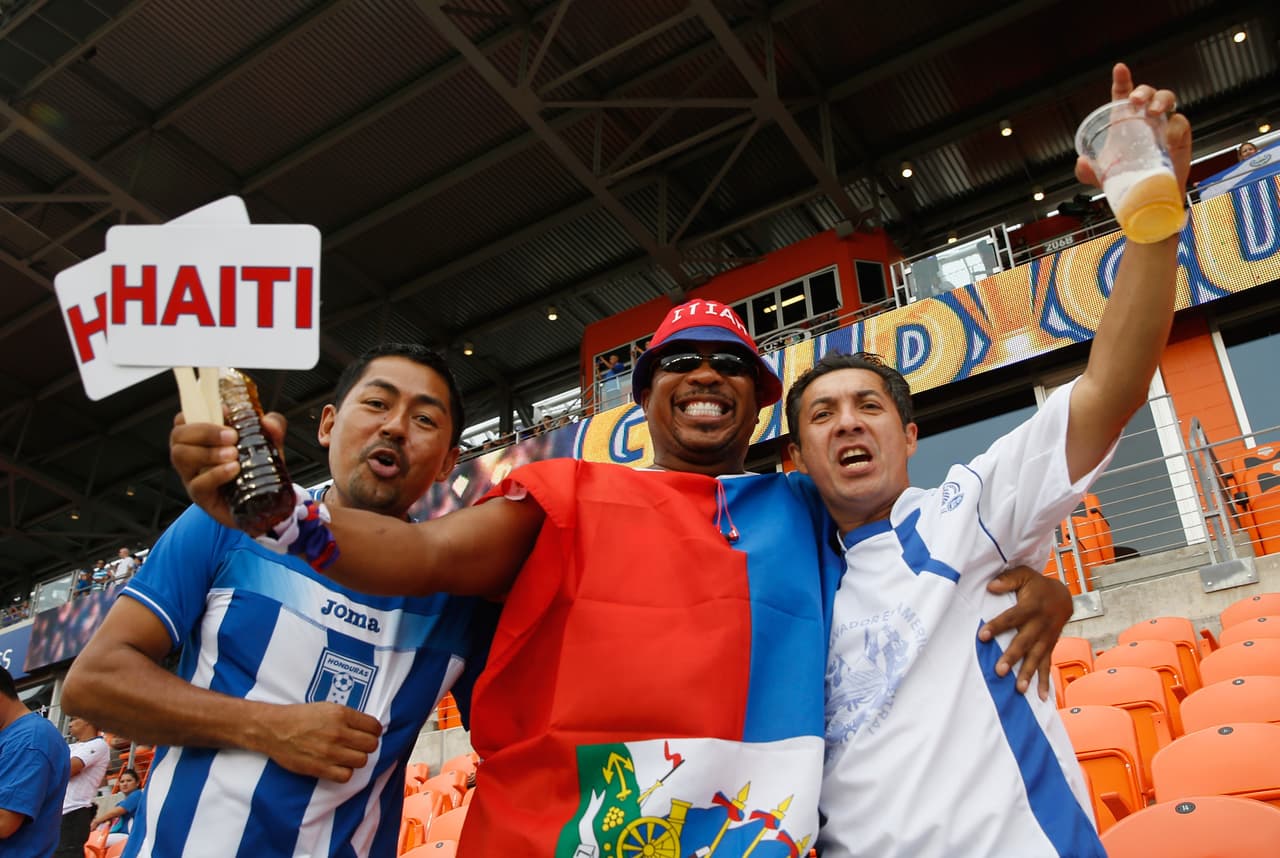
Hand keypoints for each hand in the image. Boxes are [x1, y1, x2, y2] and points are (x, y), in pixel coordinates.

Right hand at [170, 411, 288, 531]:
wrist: (265, 502)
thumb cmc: (257, 469)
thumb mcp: (268, 444)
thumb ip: (273, 429)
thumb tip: (268, 421)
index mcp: (202, 438)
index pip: (184, 419)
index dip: (199, 411)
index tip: (226, 412)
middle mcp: (192, 456)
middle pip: (179, 436)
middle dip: (205, 431)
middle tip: (232, 436)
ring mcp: (193, 477)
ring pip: (181, 457)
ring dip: (208, 452)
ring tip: (233, 455)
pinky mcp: (201, 497)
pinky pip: (198, 484)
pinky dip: (215, 474)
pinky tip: (233, 470)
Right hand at [255, 701, 382, 782]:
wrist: (275, 729)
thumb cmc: (301, 716)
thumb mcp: (328, 707)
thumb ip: (348, 717)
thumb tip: (368, 728)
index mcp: (341, 714)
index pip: (374, 727)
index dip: (374, 731)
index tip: (368, 733)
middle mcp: (338, 733)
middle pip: (371, 745)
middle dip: (367, 745)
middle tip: (358, 745)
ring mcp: (330, 752)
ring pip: (361, 761)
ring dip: (356, 759)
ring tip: (347, 755)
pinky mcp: (320, 768)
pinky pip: (346, 776)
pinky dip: (345, 772)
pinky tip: (338, 766)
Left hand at [980, 566, 1072, 699]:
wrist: (1064, 596)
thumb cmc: (1037, 585)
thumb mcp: (1024, 574)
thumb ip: (1008, 579)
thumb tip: (990, 586)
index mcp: (1032, 606)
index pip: (1012, 617)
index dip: (998, 626)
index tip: (982, 636)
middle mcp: (1041, 624)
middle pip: (1025, 642)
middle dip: (1013, 656)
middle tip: (999, 670)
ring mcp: (1047, 637)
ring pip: (1037, 657)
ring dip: (1028, 674)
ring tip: (1019, 689)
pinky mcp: (1050, 646)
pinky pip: (1047, 665)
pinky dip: (1044, 681)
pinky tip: (1040, 697)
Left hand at [1076, 63, 1191, 190]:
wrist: (1147, 196)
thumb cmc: (1125, 178)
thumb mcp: (1100, 175)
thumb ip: (1086, 171)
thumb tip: (1082, 163)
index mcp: (1123, 119)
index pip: (1123, 93)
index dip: (1122, 79)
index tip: (1120, 69)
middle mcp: (1144, 118)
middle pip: (1147, 92)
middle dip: (1143, 91)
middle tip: (1136, 101)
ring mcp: (1163, 125)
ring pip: (1167, 99)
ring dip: (1161, 100)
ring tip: (1153, 111)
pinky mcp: (1179, 136)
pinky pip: (1180, 122)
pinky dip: (1174, 126)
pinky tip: (1166, 137)